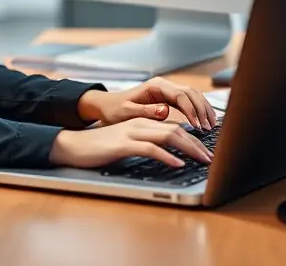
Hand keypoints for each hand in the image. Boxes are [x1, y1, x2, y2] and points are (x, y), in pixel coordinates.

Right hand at [49, 118, 212, 168]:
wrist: (74, 145)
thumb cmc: (102, 147)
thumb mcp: (129, 142)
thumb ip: (148, 142)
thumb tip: (171, 152)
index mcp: (143, 121)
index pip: (176, 126)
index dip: (195, 138)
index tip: (208, 150)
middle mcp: (140, 123)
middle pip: (177, 129)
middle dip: (198, 144)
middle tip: (211, 158)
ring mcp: (131, 132)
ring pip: (168, 135)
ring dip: (189, 148)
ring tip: (202, 160)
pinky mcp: (123, 144)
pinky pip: (150, 148)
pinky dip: (167, 156)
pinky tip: (177, 164)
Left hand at [77, 77, 216, 129]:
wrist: (108, 105)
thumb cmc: (115, 110)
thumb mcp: (127, 112)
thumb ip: (146, 111)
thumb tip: (166, 110)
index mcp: (155, 86)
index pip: (180, 95)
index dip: (191, 110)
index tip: (197, 126)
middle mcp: (164, 85)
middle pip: (191, 93)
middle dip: (202, 109)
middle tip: (208, 128)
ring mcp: (167, 90)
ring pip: (193, 95)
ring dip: (204, 109)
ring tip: (211, 126)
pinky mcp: (169, 98)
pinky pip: (189, 101)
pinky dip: (199, 110)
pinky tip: (205, 122)